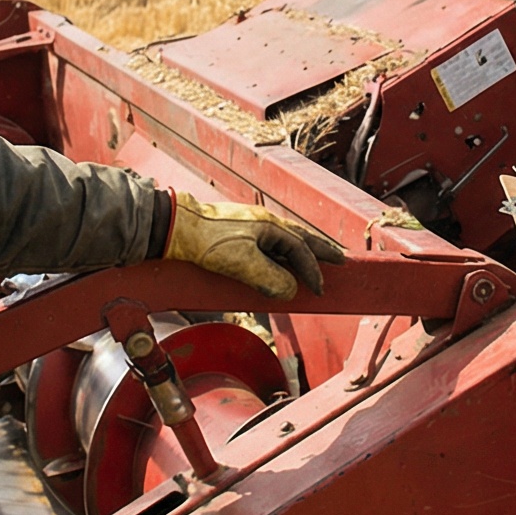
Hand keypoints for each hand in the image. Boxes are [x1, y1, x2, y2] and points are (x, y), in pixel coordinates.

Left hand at [165, 193, 347, 298]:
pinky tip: (279, 262)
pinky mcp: (238, 235)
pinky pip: (270, 245)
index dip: (313, 270)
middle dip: (321, 251)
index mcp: (270, 226)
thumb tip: (290, 290)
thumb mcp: (242, 263)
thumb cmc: (206, 240)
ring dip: (303, 252)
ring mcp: (252, 228)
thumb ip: (270, 278)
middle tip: (340, 260)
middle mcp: (265, 224)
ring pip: (286, 241)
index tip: (320, 289)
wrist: (175, 227)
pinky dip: (282, 255)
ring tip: (314, 261)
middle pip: (301, 238)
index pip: (302, 250)